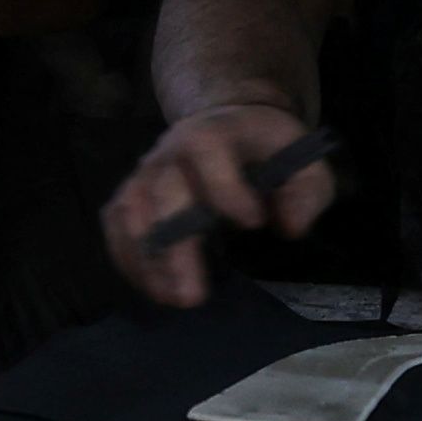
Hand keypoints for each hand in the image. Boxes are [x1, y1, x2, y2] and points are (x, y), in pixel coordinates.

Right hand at [102, 102, 337, 308]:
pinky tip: (151, 287)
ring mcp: (146, 171)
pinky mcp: (131, 192)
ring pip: (130, 211)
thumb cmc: (268, 149)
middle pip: (162, 192)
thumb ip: (306, 191)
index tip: (254, 223)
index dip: (226, 187)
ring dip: (145, 259)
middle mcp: (171, 150)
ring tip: (169, 298)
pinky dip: (126, 257)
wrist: (229, 122)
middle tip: (192, 296)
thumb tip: (290, 228)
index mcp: (216, 132)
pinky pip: (115, 223)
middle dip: (175, 247)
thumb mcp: (303, 161)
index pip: (209, 150)